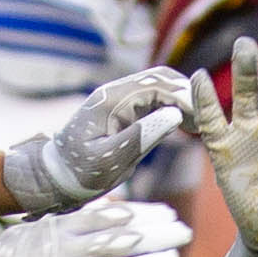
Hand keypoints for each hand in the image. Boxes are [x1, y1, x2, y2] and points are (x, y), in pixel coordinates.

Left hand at [0, 68, 191, 214]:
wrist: (52, 177)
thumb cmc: (77, 174)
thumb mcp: (109, 161)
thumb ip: (140, 137)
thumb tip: (174, 115)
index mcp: (110, 101)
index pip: (156, 85)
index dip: (184, 99)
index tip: (202, 120)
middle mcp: (114, 93)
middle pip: (160, 78)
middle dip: (186, 95)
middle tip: (205, 121)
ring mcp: (117, 100)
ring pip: (157, 87)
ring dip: (180, 100)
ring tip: (198, 125)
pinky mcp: (120, 110)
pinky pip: (150, 100)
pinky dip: (170, 108)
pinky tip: (183, 125)